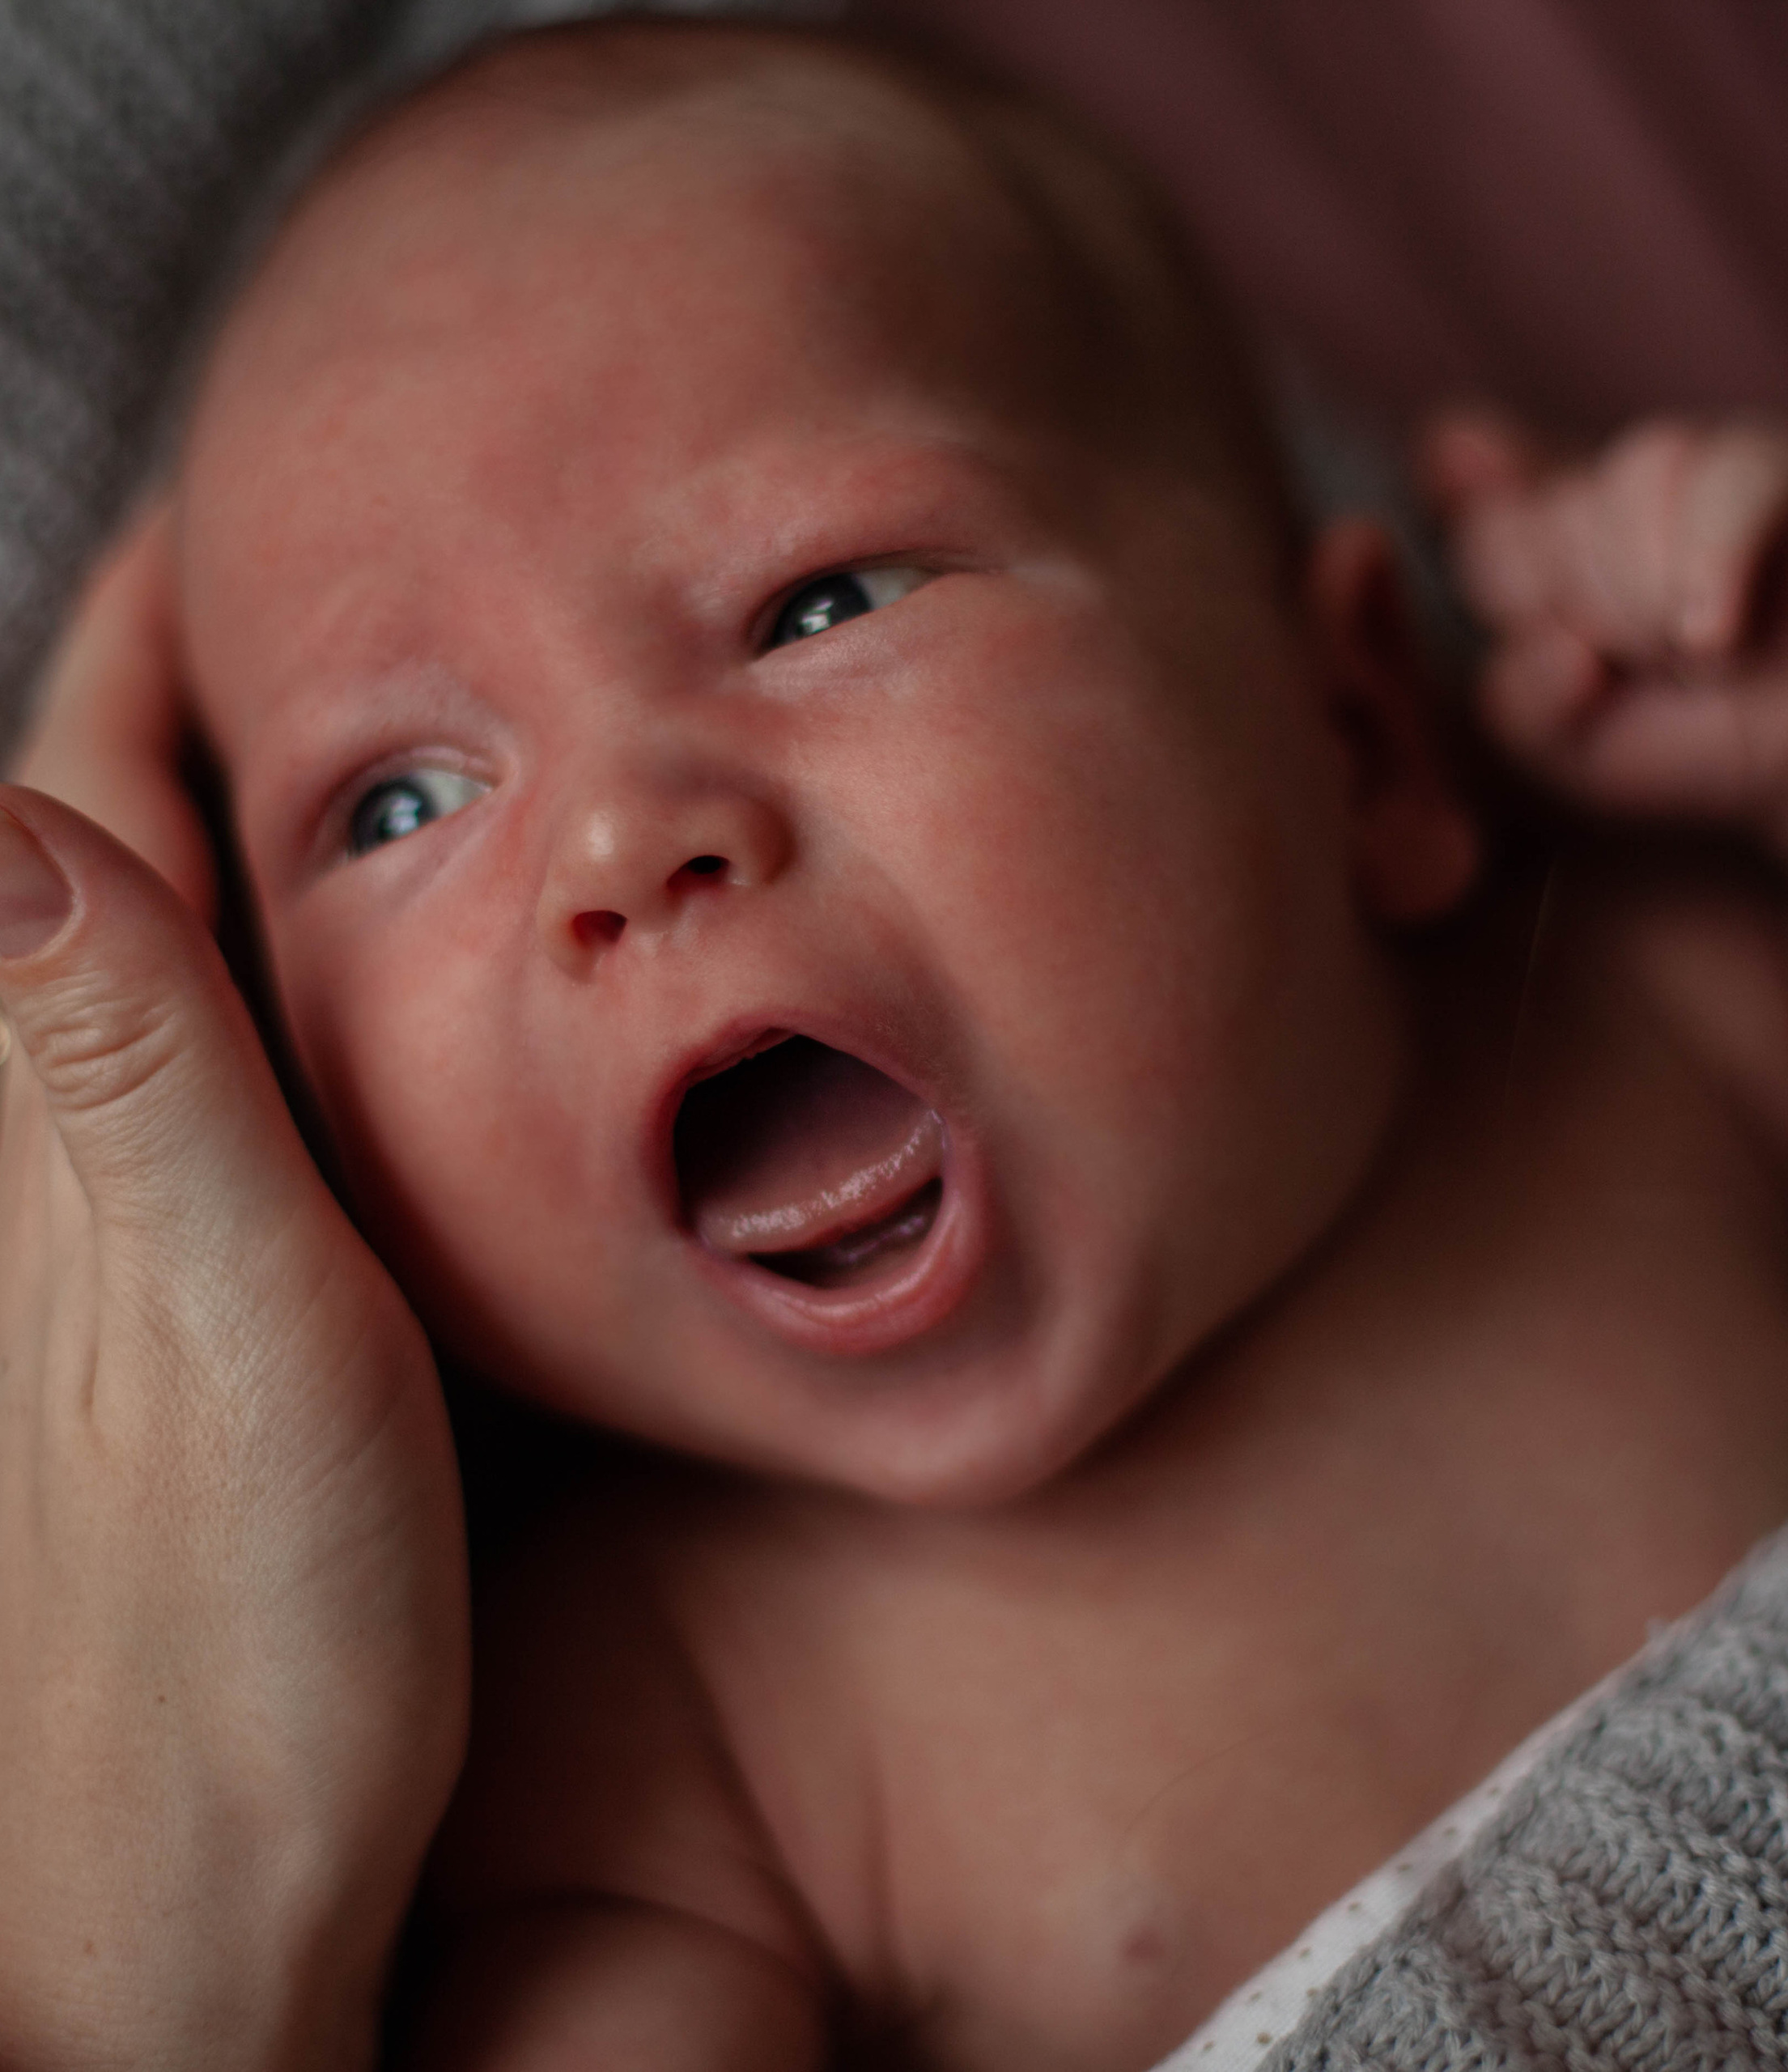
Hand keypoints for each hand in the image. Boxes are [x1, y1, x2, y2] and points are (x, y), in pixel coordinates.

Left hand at [0, 520, 468, 2070]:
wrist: (202, 1909)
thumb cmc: (232, 1658)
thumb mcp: (233, 1350)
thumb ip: (134, 1085)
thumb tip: (5, 804)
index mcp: (59, 1127)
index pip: (78, 782)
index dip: (172, 618)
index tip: (272, 485)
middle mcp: (58, 1155)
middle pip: (106, 833)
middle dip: (211, 674)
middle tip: (349, 558)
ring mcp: (113, 1231)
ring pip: (167, 941)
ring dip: (249, 800)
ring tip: (382, 708)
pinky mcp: (180, 1307)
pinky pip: (225, 1059)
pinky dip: (291, 955)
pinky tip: (382, 963)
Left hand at [1422, 411, 1787, 817]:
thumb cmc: (1684, 742)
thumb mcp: (1574, 750)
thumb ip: (1520, 698)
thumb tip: (1552, 640)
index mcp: (1530, 544)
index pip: (1476, 526)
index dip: (1511, 590)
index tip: (1567, 649)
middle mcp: (1596, 490)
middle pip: (1543, 514)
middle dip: (1589, 616)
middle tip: (1649, 671)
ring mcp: (1685, 465)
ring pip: (1629, 481)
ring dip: (1653, 597)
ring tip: (1696, 659)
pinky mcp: (1776, 464)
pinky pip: (1727, 482)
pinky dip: (1714, 568)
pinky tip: (1718, 638)